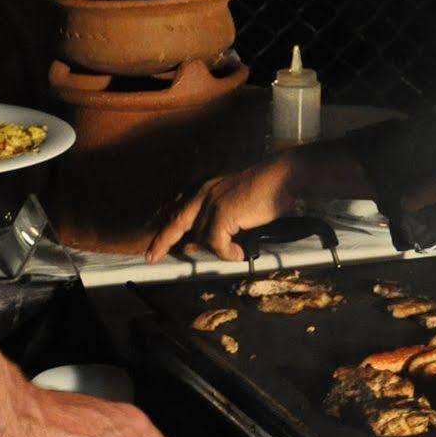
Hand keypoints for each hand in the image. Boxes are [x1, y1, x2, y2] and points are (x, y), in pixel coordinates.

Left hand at [145, 161, 292, 262]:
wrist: (284, 177)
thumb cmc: (268, 190)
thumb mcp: (238, 202)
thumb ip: (222, 218)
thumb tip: (211, 242)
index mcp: (208, 190)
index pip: (180, 214)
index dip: (165, 232)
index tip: (154, 248)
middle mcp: (205, 195)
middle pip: (177, 224)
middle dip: (163, 243)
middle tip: (152, 259)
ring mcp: (213, 204)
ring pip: (202, 238)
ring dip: (217, 249)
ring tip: (236, 251)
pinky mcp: (223, 214)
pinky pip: (217, 244)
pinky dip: (227, 252)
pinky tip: (239, 253)